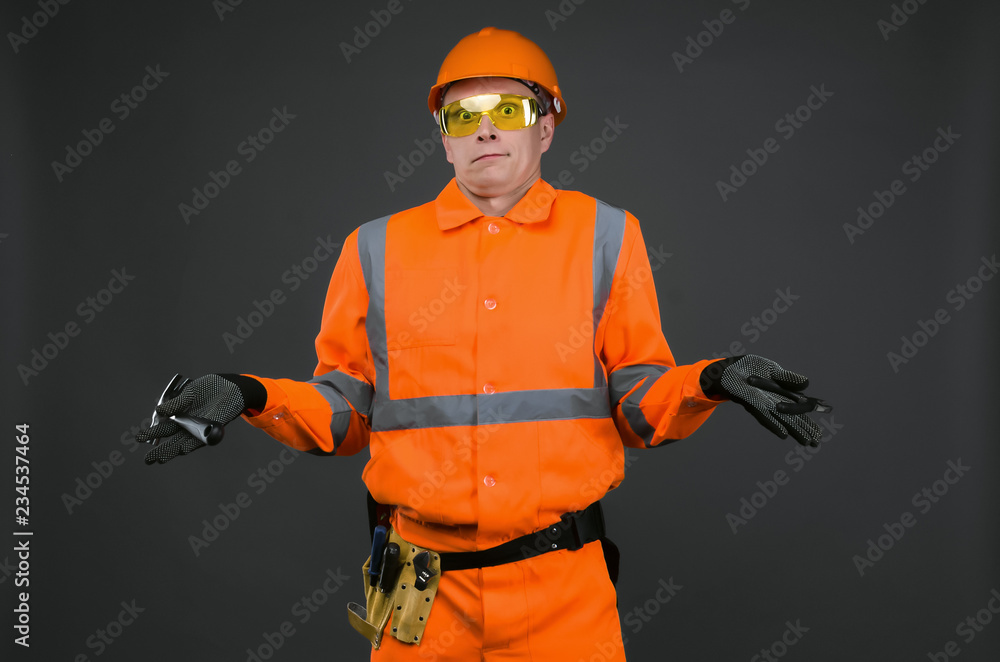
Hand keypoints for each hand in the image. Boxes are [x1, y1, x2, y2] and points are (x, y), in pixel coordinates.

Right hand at [137, 374, 264, 463]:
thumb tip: (158, 411)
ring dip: (173, 451)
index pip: (165, 427)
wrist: (232, 386)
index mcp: (182, 416)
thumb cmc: (210, 388)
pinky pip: (202, 439)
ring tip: (160, 459)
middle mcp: (190, 425)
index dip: (153, 433)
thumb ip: (176, 403)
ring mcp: (202, 428)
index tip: (139, 438)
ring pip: (184, 442)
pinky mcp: (214, 428)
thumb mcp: (190, 393)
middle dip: (160, 450)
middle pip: (173, 439)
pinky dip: (193, 443)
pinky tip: (183, 450)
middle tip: (147, 460)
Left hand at [700, 355, 831, 445]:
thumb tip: (807, 384)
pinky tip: (783, 434)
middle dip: (806, 429)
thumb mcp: (770, 369)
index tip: (828, 409)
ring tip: (807, 443)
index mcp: (780, 393)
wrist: (727, 369)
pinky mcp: (751, 404)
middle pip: (794, 418)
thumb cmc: (748, 368)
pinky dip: (773, 425)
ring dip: (795, 431)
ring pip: (783, 421)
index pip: (800, 404)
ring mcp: (763, 405)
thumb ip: (787, 378)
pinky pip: (764, 417)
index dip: (814, 408)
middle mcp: (773, 402)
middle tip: (818, 442)